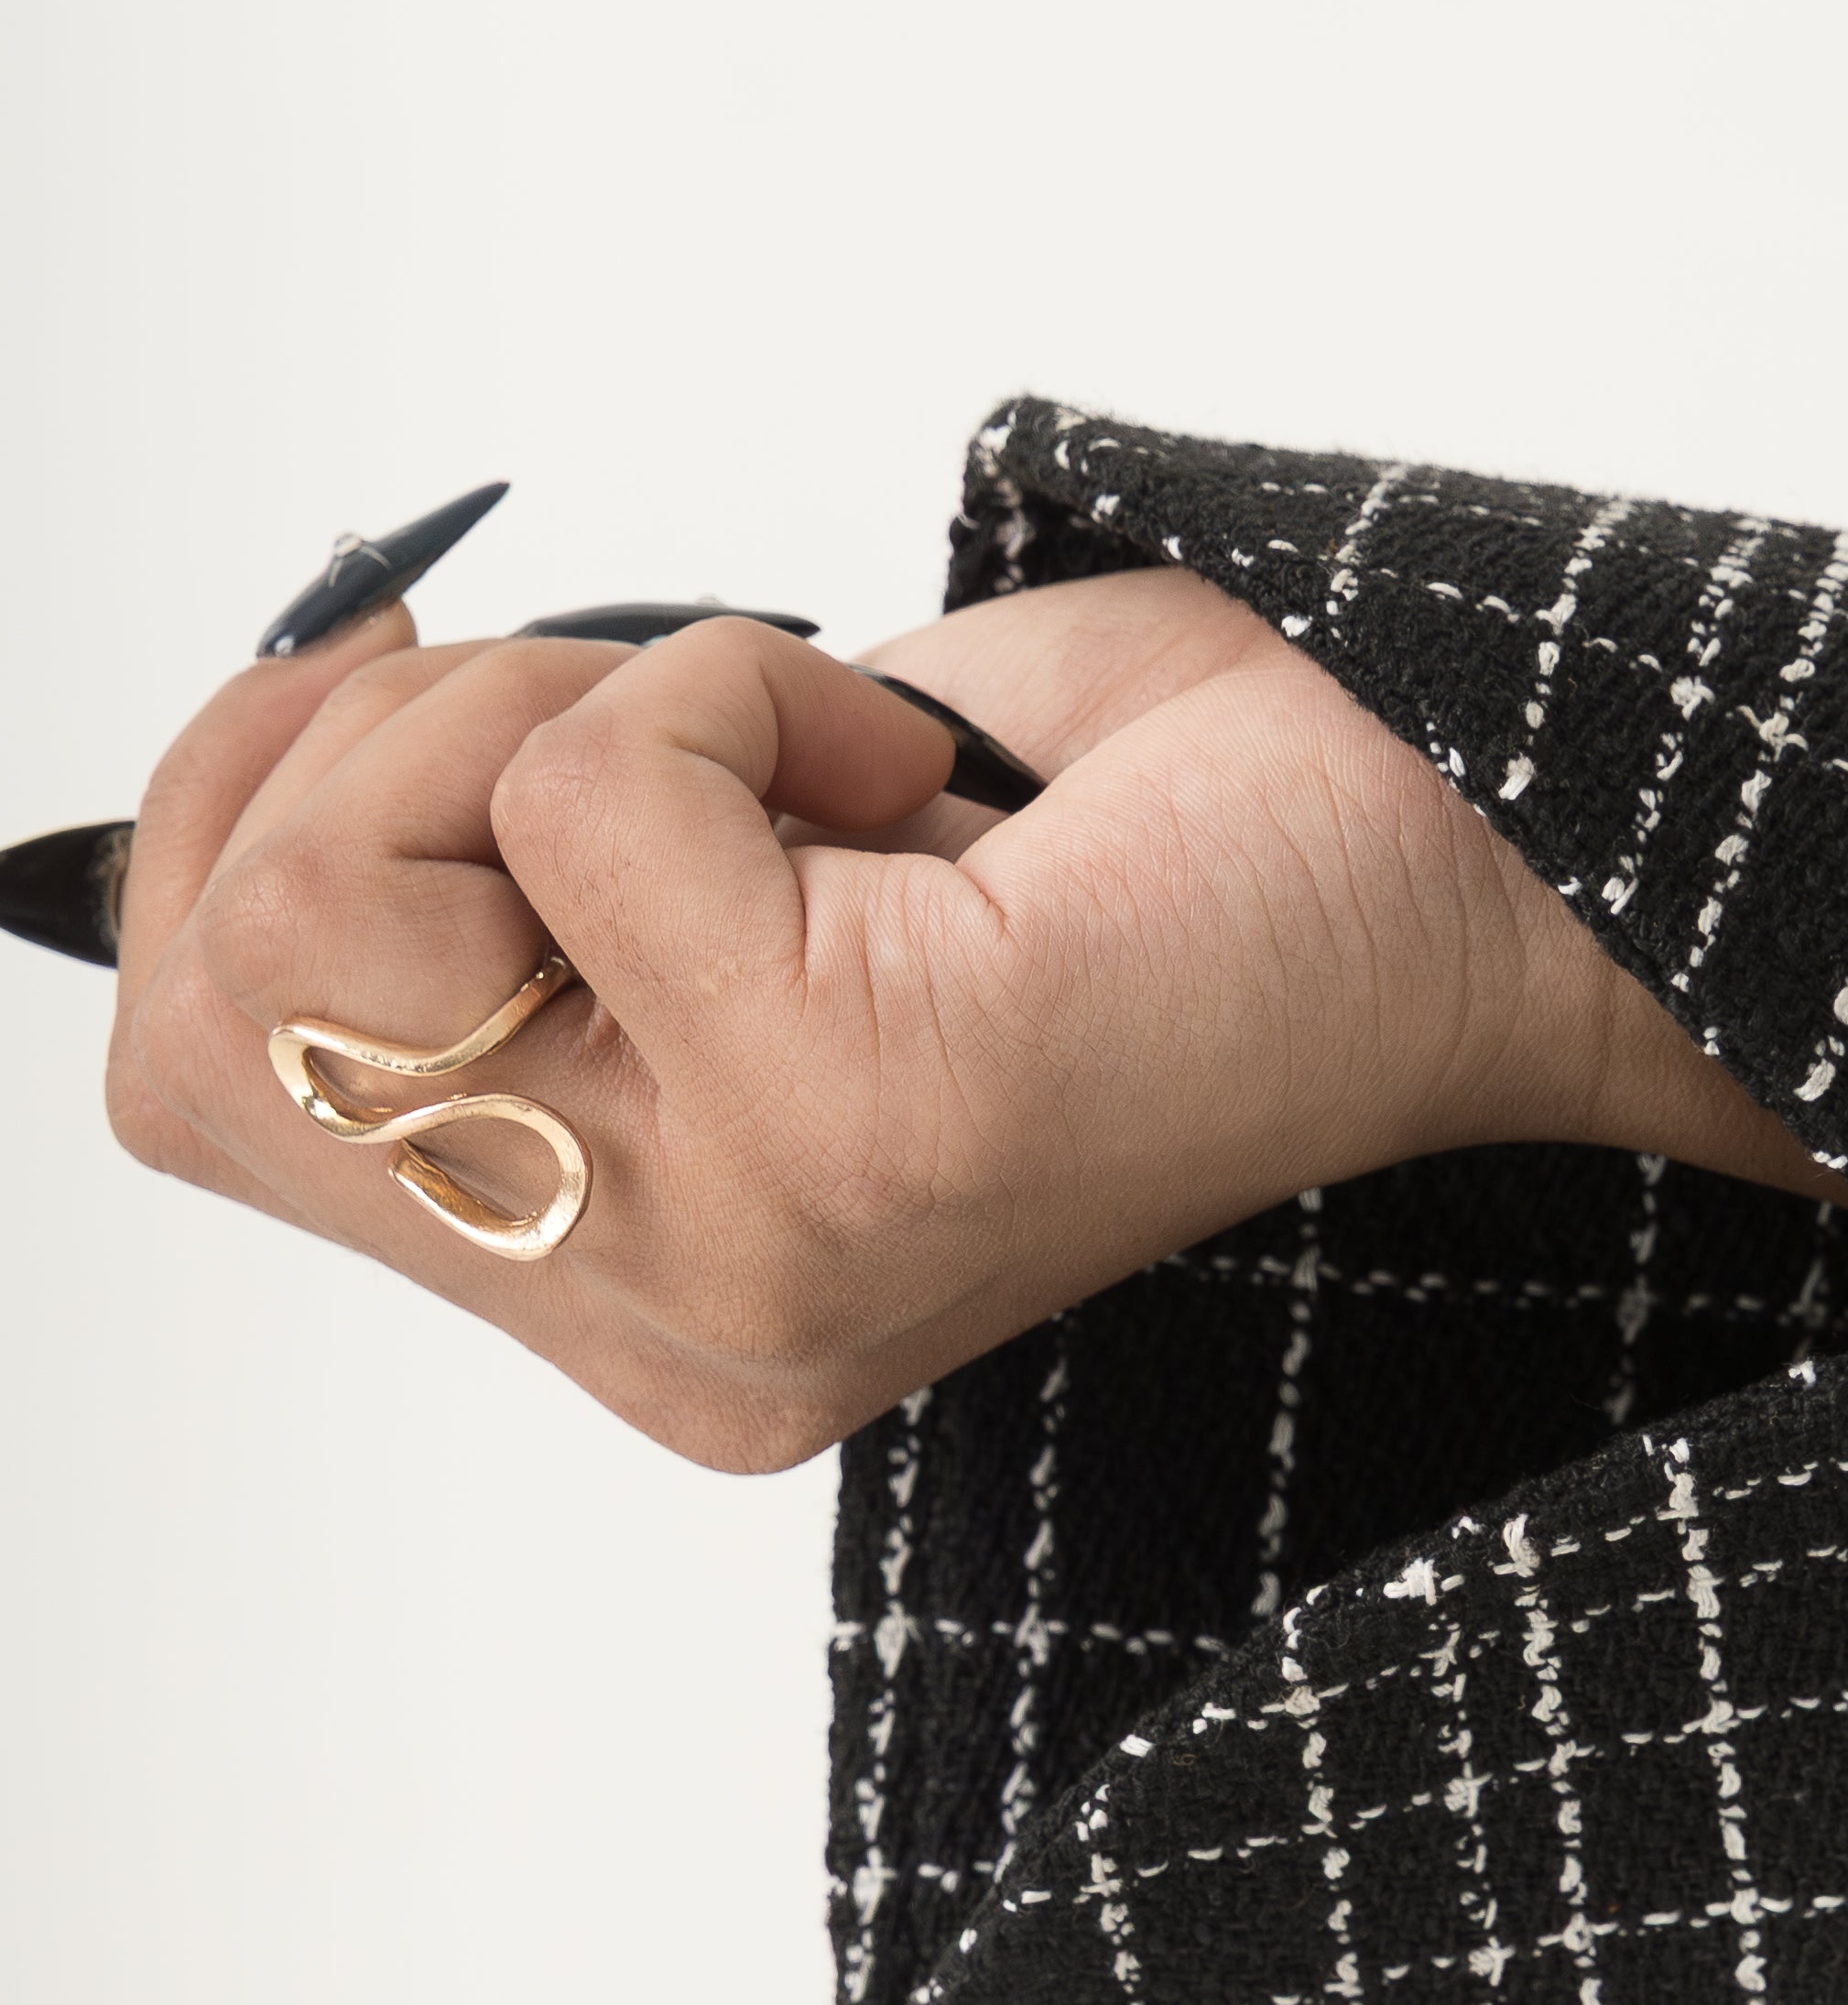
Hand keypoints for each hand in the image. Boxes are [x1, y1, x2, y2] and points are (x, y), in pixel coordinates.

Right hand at [103, 567, 1835, 1468]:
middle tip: (681, 739)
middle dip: (385, 763)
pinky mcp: (847, 1125)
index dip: (249, 827)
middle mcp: (668, 1320)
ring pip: (353, 897)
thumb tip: (283, 737)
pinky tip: (938, 793)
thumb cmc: (1175, 835)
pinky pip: (592, 792)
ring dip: (570, 708)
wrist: (1487, 873)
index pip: (203, 1081)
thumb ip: (507, 861)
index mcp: (634, 1283)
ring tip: (831, 774)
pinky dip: (750, 684)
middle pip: (216, 1011)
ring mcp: (742, 1254)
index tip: (484, 715)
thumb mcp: (752, 848)